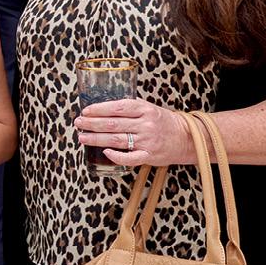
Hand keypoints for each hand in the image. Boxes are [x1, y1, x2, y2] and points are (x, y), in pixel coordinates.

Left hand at [74, 99, 193, 166]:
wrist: (187, 137)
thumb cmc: (163, 121)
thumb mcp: (148, 108)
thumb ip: (129, 107)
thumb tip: (102, 107)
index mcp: (145, 109)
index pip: (118, 107)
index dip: (100, 109)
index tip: (86, 111)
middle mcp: (146, 124)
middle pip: (114, 124)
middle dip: (92, 123)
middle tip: (78, 123)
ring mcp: (147, 141)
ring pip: (117, 139)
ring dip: (97, 138)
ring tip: (83, 137)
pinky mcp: (150, 156)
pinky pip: (130, 158)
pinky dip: (116, 156)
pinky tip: (104, 152)